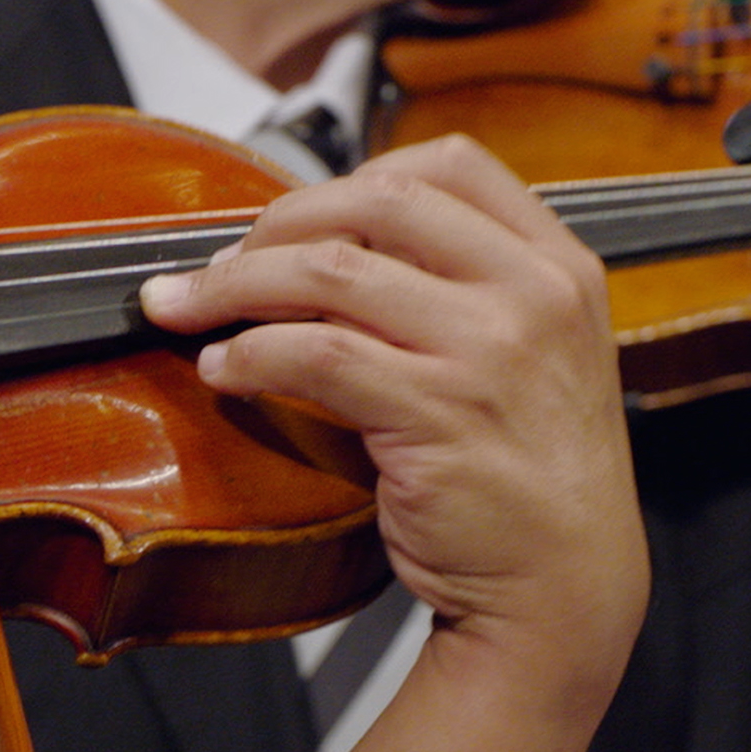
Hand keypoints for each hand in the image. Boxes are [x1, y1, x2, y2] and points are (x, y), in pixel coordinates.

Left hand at [141, 133, 645, 683]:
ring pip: (329, 273)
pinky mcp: (436, 414)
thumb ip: (455, 290)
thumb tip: (316, 243)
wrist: (562, 586)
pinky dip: (247, 354)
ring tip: (189, 310)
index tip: (297, 217)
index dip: (355, 178)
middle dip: (276, 224)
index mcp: (558, 266)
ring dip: (234, 285)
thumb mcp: (528, 353)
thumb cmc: (525, 473)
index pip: (451, 165)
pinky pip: (312, 356)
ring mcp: (488, 353)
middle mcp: (532, 295)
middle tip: (220, 262)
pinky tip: (222, 369)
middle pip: (376, 203)